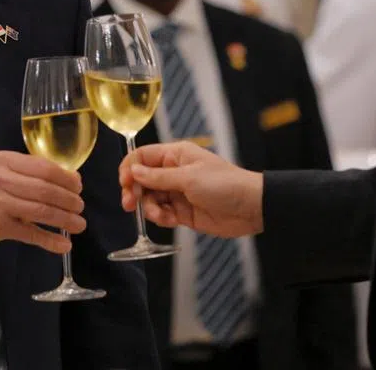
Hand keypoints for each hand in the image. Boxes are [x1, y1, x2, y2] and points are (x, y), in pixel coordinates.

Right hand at [0, 151, 85, 255]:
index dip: (65, 178)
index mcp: (3, 160)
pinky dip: (50, 240)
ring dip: (65, 219)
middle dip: (68, 200)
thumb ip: (26, 173)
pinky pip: (30, 234)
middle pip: (45, 189)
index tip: (78, 186)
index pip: (43, 167)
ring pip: (41, 211)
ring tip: (79, 224)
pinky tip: (64, 244)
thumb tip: (67, 179)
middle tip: (80, 207)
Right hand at [119, 142, 263, 237]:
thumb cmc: (225, 184)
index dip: (130, 168)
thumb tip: (133, 171)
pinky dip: (161, 218)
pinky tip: (170, 220)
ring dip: (149, 208)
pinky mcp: (183, 212)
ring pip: (150, 199)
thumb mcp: (188, 178)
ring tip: (161, 214)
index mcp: (176, 155)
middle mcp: (174, 172)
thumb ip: (158, 177)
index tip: (124, 183)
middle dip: (134, 191)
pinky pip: (162, 213)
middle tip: (129, 204)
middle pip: (142, 179)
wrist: (250, 208)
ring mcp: (178, 192)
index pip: (143, 156)